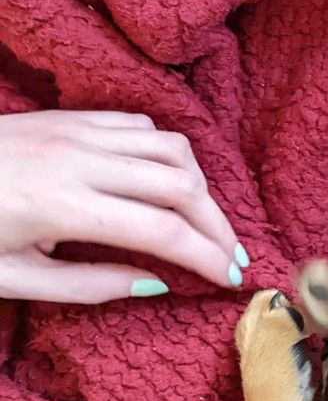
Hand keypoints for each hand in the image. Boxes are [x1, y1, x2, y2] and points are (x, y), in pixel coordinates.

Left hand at [0, 110, 248, 302]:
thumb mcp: (13, 278)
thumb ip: (90, 285)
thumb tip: (156, 283)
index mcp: (63, 206)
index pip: (164, 231)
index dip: (207, 257)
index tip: (231, 280)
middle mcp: (80, 159)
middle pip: (183, 186)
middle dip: (219, 226)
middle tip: (232, 257)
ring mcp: (77, 130)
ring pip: (174, 149)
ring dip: (202, 187)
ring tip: (205, 221)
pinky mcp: (71, 115)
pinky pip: (143, 127)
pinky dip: (170, 154)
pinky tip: (168, 181)